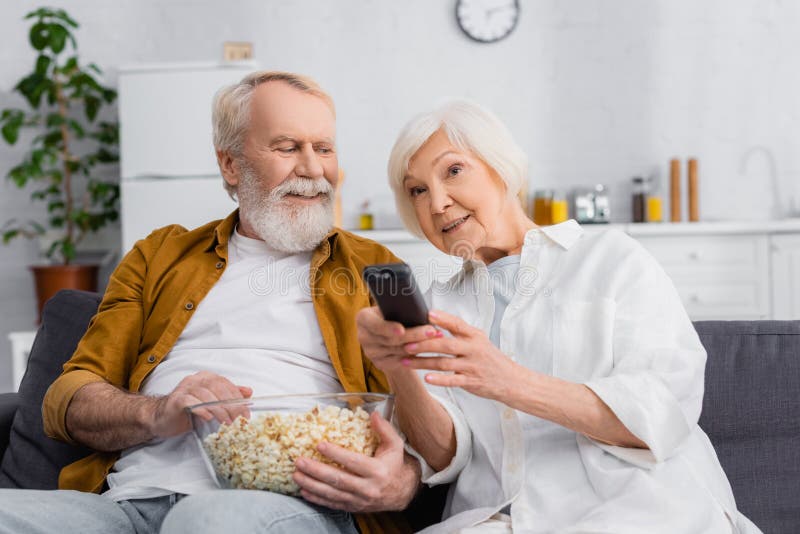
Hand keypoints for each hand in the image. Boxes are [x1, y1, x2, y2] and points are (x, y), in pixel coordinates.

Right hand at [149, 371, 251, 437]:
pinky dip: (202, 409)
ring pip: (207, 395)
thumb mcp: (212, 403)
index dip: (239, 400)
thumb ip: (229, 396)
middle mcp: (196, 379)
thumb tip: (249, 391)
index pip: (227, 385)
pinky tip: (208, 418)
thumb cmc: (188, 411)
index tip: (245, 415)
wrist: (162, 418)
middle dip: (231, 406)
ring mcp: (185, 388)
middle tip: (238, 421)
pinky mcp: (176, 399)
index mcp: (207, 378)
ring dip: (219, 410)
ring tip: (226, 423)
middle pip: (218, 389)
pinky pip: (191, 402)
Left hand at [292, 411, 420, 512]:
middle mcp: (368, 488)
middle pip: (338, 479)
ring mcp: (359, 500)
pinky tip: (304, 491)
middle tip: (300, 461)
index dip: (336, 454)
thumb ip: (384, 429)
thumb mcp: (395, 445)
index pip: (353, 462)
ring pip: (332, 493)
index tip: (320, 445)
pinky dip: (317, 499)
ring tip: (296, 475)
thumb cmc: (395, 464)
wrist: (402, 492)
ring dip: (312, 485)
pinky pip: (332, 504)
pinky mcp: (353, 507)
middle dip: (316, 471)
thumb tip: (373, 414)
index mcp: (377, 471)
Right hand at [356, 306, 442, 373]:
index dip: (388, 328)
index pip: (374, 324)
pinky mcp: (380, 363)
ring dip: (419, 345)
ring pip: (398, 351)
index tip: (401, 329)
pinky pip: (400, 361)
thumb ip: (400, 308)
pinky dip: (415, 356)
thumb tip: (421, 310)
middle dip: (413, 335)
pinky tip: (428, 350)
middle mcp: (363, 336)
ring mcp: (371, 352)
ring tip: (435, 338)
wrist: (388, 334)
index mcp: (363, 318)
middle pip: (390, 339)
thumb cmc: (392, 315)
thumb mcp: (392, 308)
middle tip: (431, 331)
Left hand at [401, 309, 524, 403]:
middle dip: (424, 344)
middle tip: (406, 344)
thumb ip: (459, 333)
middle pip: (446, 344)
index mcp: (474, 336)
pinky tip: (426, 378)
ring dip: (423, 362)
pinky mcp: (471, 381)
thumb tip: (435, 322)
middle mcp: (473, 349)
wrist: (510, 380)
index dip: (442, 318)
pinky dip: (439, 379)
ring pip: (444, 363)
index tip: (426, 314)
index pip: (457, 324)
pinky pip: (453, 380)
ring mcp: (472, 366)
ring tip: (406, 361)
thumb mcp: (479, 341)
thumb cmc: (490, 359)